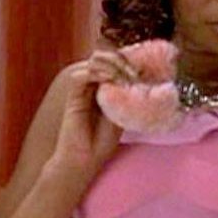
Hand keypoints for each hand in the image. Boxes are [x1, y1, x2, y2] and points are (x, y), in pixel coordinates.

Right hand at [50, 51, 133, 175]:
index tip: (146, 66)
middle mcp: (92, 85)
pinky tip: (111, 80)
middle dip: (122, 59)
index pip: (114, 63)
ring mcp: (81, 90)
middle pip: (105, 58)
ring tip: (127, 76)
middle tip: (136, 71)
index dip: (128, 60)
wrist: (83, 160)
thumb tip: (142, 78)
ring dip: (112, 64)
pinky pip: (80, 76)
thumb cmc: (102, 142)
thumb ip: (127, 95)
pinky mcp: (72, 97)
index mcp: (104, 88)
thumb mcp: (122, 114)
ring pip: (94, 62)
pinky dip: (96, 73)